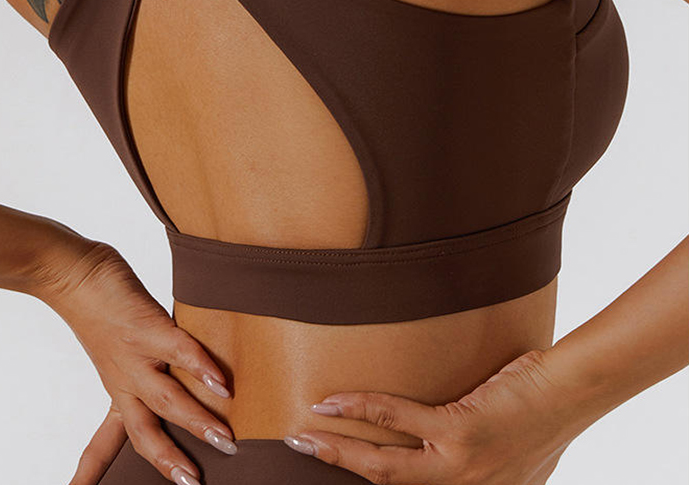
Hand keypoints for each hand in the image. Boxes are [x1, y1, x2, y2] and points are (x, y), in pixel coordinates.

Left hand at [36, 241, 237, 484]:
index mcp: (116, 387)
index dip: (94, 474)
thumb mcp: (115, 346)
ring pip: (167, 400)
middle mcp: (124, 379)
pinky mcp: (147, 326)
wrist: (70, 272)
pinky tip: (222, 383)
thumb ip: (146, 362)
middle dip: (169, 461)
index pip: (105, 443)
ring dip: (197, 422)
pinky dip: (201, 368)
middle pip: (144, 433)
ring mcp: (135, 355)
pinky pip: (179, 351)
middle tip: (194, 484)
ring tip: (225, 439)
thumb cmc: (98, 304)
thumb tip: (181, 369)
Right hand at [283, 349, 587, 484]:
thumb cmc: (540, 418)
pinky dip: (362, 408)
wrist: (570, 395)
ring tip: (304, 432)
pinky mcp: (461, 432)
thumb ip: (475, 467)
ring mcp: (459, 466)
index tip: (336, 473)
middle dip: (336, 468)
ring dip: (336, 448)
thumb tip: (444, 450)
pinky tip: (336, 401)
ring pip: (382, 465)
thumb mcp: (510, 462)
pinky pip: (397, 420)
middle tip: (298, 452)